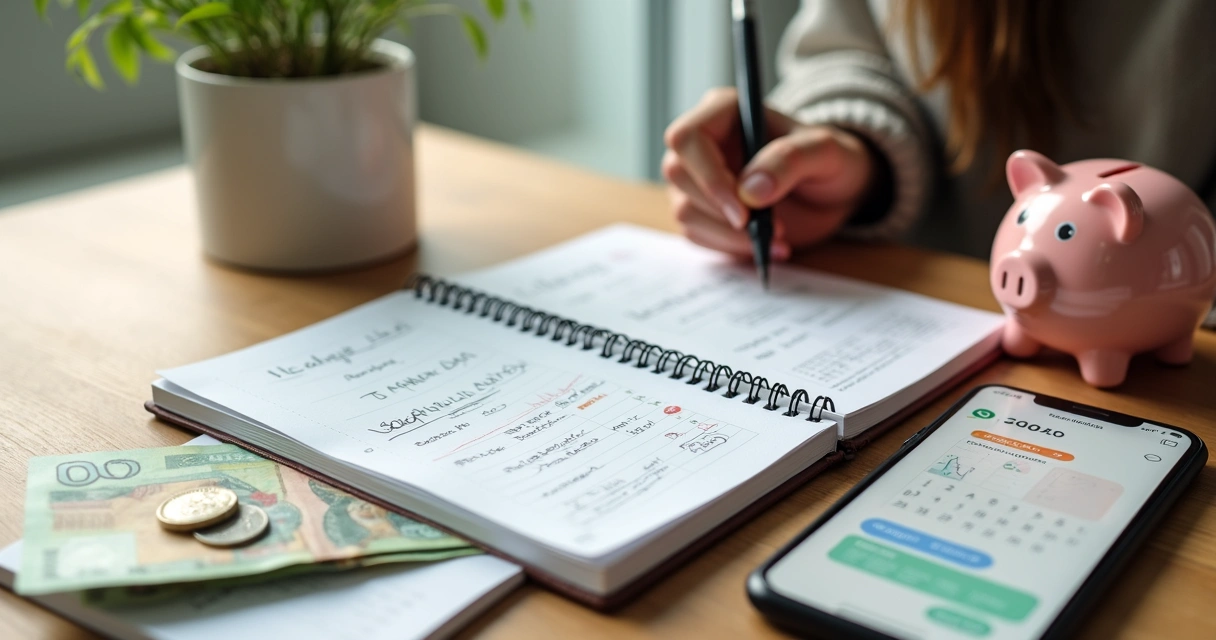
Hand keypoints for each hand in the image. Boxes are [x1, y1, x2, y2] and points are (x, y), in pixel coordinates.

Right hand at [662, 87, 874, 259]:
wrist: (832, 192)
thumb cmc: (829, 159)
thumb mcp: (825, 152)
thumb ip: (791, 160)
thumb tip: (750, 191)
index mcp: (724, 111)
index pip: (687, 137)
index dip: (708, 175)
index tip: (743, 210)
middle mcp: (702, 143)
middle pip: (678, 175)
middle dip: (720, 210)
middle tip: (766, 227)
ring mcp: (697, 178)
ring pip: (684, 210)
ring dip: (728, 235)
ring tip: (776, 238)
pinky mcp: (702, 210)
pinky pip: (696, 234)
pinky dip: (731, 247)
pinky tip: (767, 246)